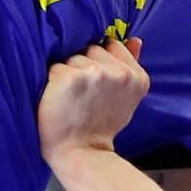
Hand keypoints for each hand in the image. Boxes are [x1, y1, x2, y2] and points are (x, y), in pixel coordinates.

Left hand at [38, 35, 149, 161]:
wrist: (82, 151)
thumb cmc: (101, 125)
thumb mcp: (126, 97)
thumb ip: (132, 65)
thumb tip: (135, 39)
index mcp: (137, 77)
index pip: (113, 46)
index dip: (102, 62)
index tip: (98, 83)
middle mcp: (120, 73)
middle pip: (91, 49)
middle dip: (85, 65)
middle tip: (84, 93)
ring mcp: (95, 73)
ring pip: (72, 57)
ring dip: (68, 73)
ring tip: (72, 97)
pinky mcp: (70, 77)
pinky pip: (55, 67)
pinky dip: (53, 82)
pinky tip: (60, 99)